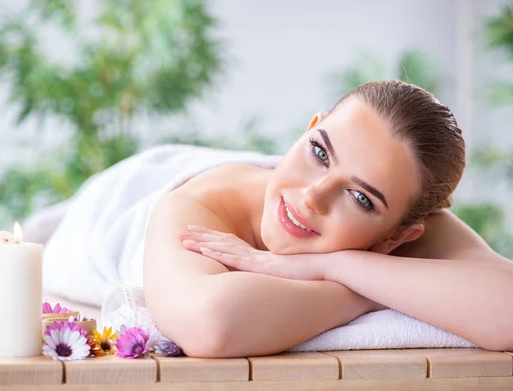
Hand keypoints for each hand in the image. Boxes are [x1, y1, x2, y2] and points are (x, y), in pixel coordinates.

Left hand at [179, 225, 323, 280]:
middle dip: (201, 237)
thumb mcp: (293, 276)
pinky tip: (203, 249)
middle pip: (222, 243)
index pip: (232, 247)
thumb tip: (278, 280)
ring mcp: (257, 259)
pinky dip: (218, 252)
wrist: (331, 267)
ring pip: (223, 248)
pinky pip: (235, 258)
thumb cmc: (317, 273)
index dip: (214, 240)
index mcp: (261, 258)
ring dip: (201, 243)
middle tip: (181, 232)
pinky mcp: (261, 265)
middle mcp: (255, 255)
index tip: (198, 236)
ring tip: (183, 239)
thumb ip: (282, 276)